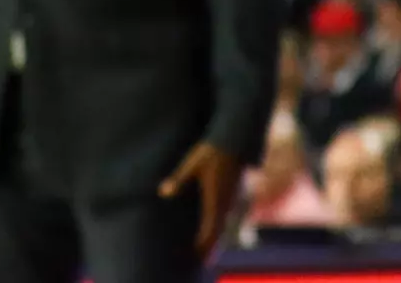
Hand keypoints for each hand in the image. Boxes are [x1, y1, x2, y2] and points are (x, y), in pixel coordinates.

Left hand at [159, 140, 240, 260]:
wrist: (234, 141)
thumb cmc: (210, 152)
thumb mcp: (190, 164)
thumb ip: (178, 180)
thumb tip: (163, 193)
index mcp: (217, 199)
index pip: (212, 229)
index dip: (205, 244)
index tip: (197, 255)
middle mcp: (228, 203)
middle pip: (221, 232)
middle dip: (211, 246)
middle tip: (202, 259)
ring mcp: (235, 199)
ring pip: (227, 225)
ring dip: (218, 238)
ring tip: (209, 250)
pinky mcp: (238, 194)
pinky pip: (231, 216)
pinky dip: (224, 226)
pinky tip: (218, 227)